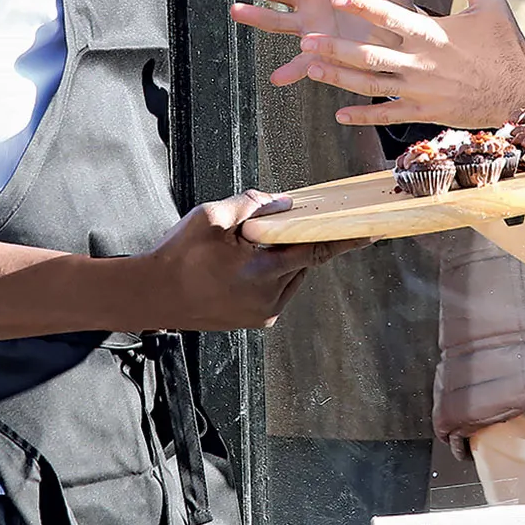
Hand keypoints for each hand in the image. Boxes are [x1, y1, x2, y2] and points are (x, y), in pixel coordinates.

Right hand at [139, 190, 365, 330]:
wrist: (152, 296)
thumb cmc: (177, 256)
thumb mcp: (212, 217)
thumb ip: (252, 204)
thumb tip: (282, 203)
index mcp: (260, 271)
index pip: (314, 250)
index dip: (345, 240)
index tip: (371, 232)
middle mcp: (268, 298)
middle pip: (302, 259)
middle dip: (295, 238)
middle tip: (274, 226)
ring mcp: (264, 313)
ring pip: (292, 274)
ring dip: (282, 256)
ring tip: (245, 249)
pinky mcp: (258, 320)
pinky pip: (279, 288)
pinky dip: (271, 272)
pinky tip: (242, 265)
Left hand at [296, 0, 524, 129]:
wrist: (523, 91)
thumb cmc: (506, 43)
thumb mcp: (490, 1)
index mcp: (433, 32)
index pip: (390, 16)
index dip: (362, 4)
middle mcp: (421, 62)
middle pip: (368, 54)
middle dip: (334, 47)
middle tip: (306, 38)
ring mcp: (420, 90)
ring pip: (370, 85)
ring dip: (338, 77)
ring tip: (311, 67)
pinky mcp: (424, 111)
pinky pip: (387, 115)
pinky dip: (362, 116)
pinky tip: (339, 113)